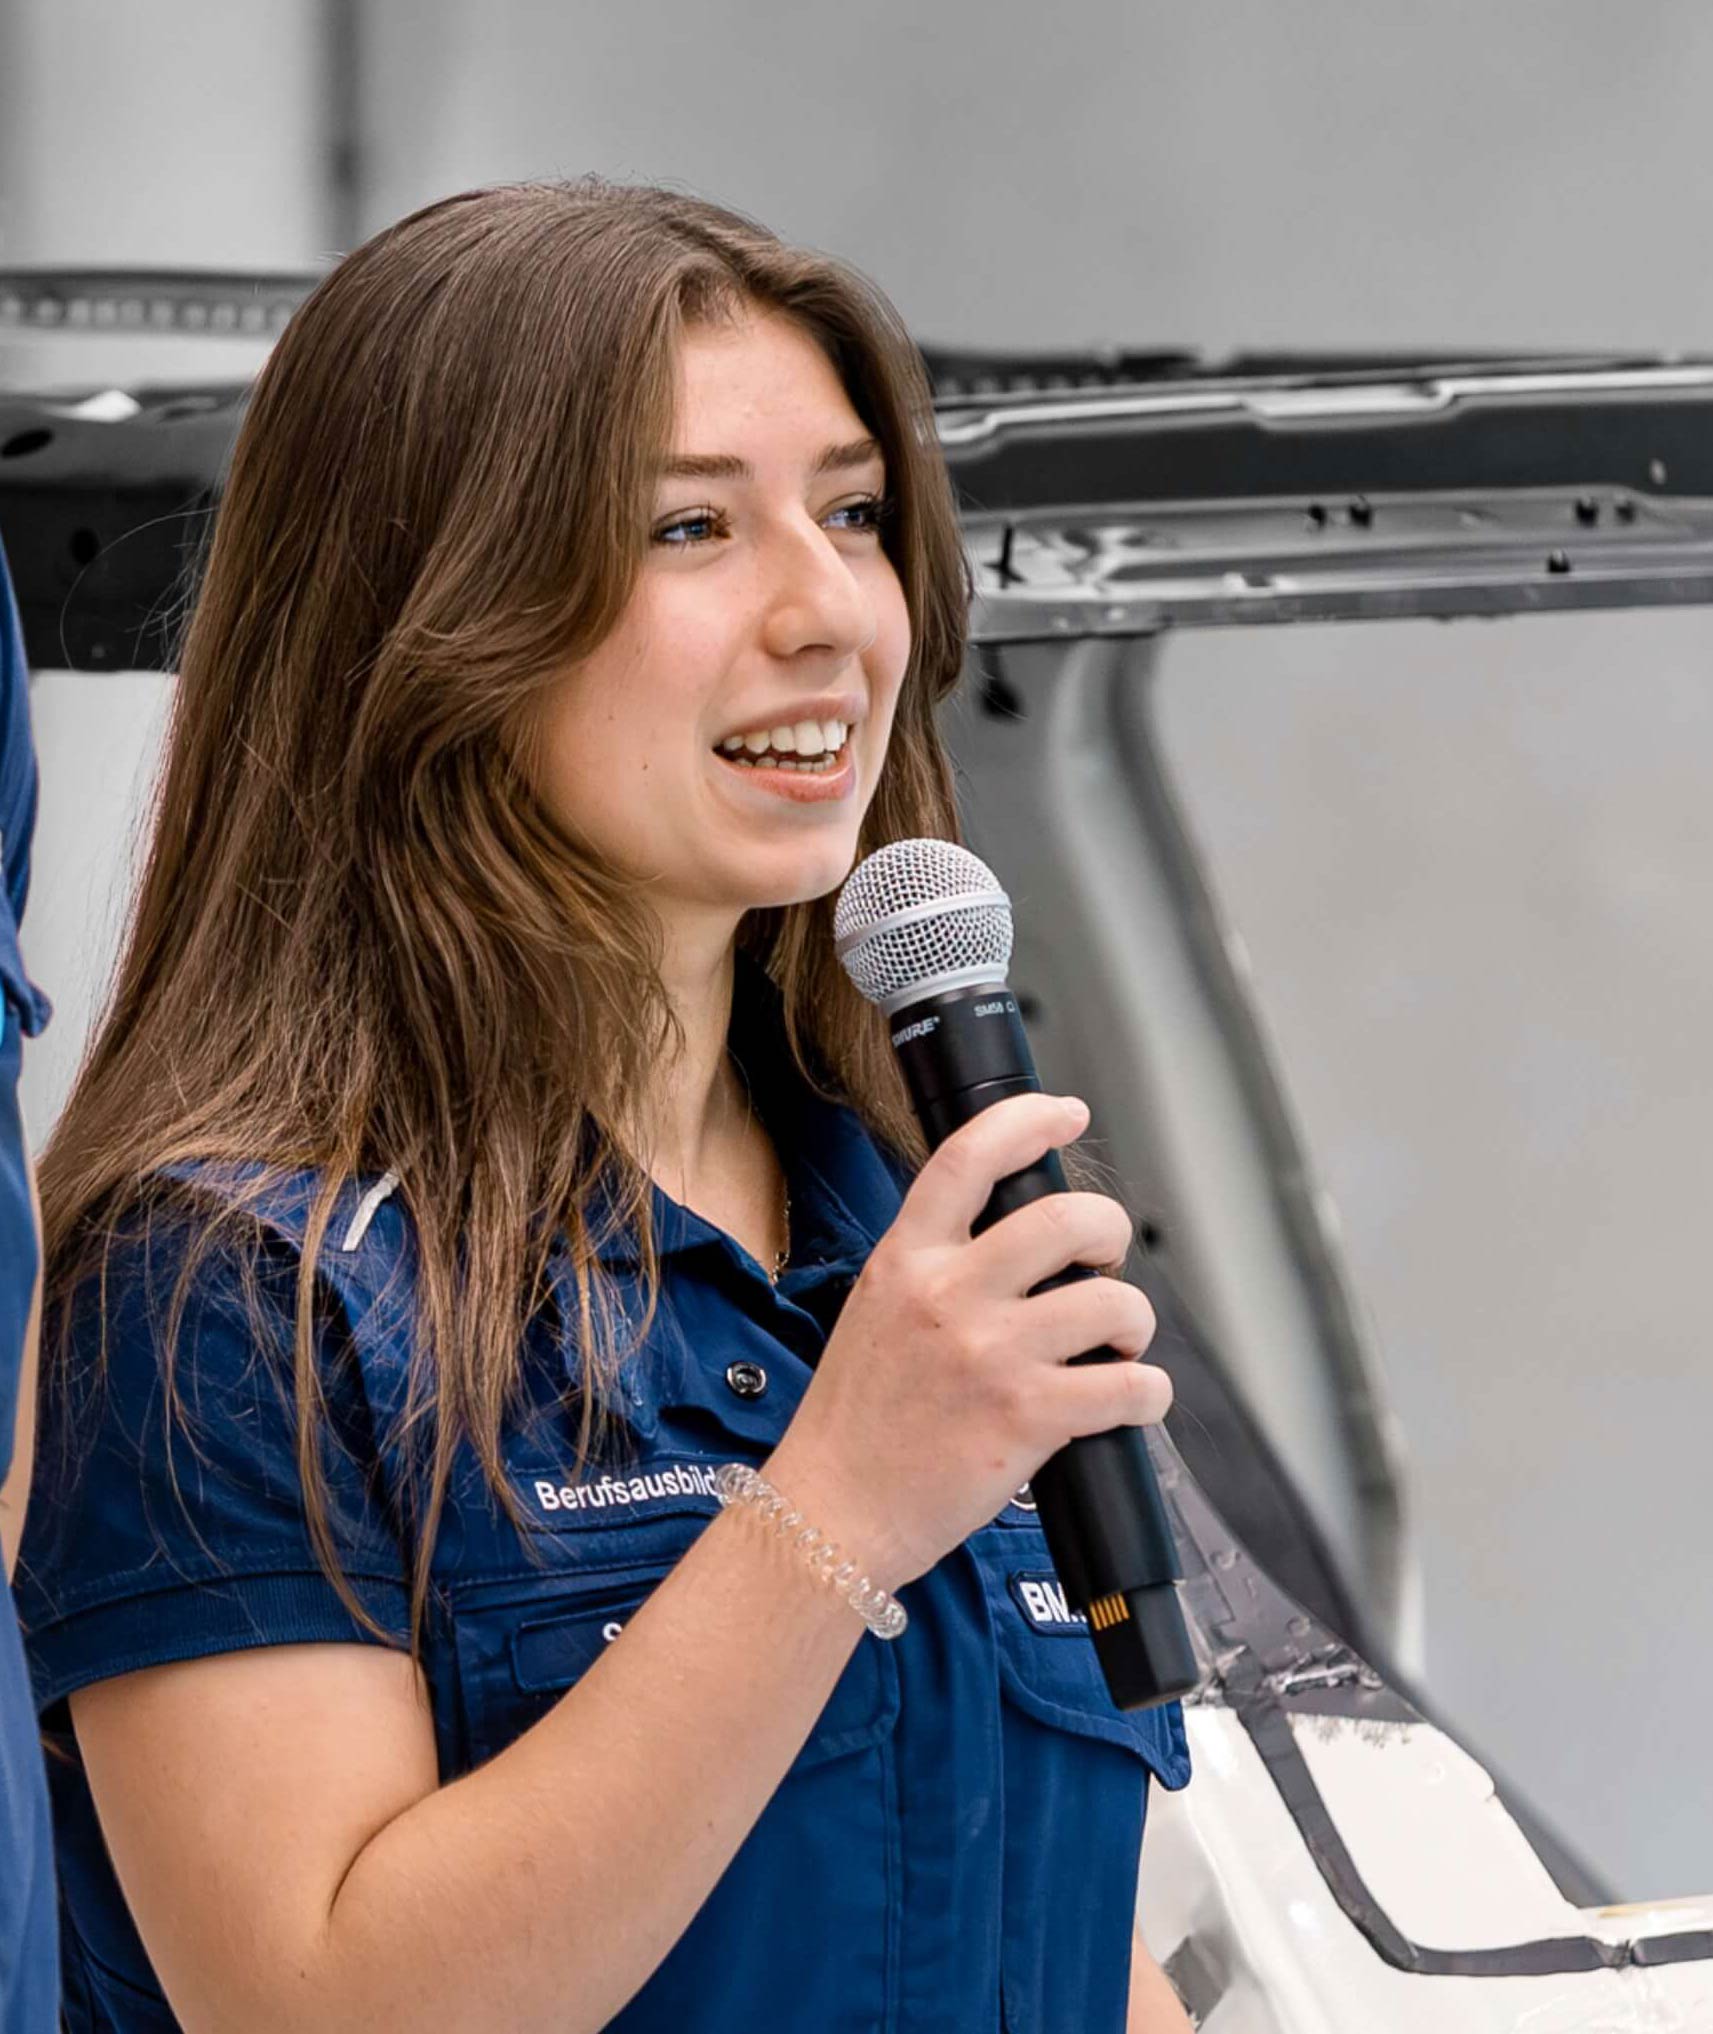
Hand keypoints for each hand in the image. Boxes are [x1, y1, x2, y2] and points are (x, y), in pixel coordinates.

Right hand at [767, 1091, 1170, 1589]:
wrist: (832, 1510)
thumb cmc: (855, 1419)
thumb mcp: (875, 1307)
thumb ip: (933, 1264)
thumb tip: (1014, 1242)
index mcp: (906, 1258)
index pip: (970, 1155)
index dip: (1030, 1119)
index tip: (1067, 1113)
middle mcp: (949, 1294)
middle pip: (1066, 1218)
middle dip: (1109, 1232)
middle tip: (1103, 1261)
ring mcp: (990, 1355)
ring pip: (1112, 1302)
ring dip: (1134, 1322)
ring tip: (1117, 1345)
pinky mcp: (1026, 1418)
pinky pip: (1128, 1386)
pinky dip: (1149, 1392)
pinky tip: (1132, 1398)